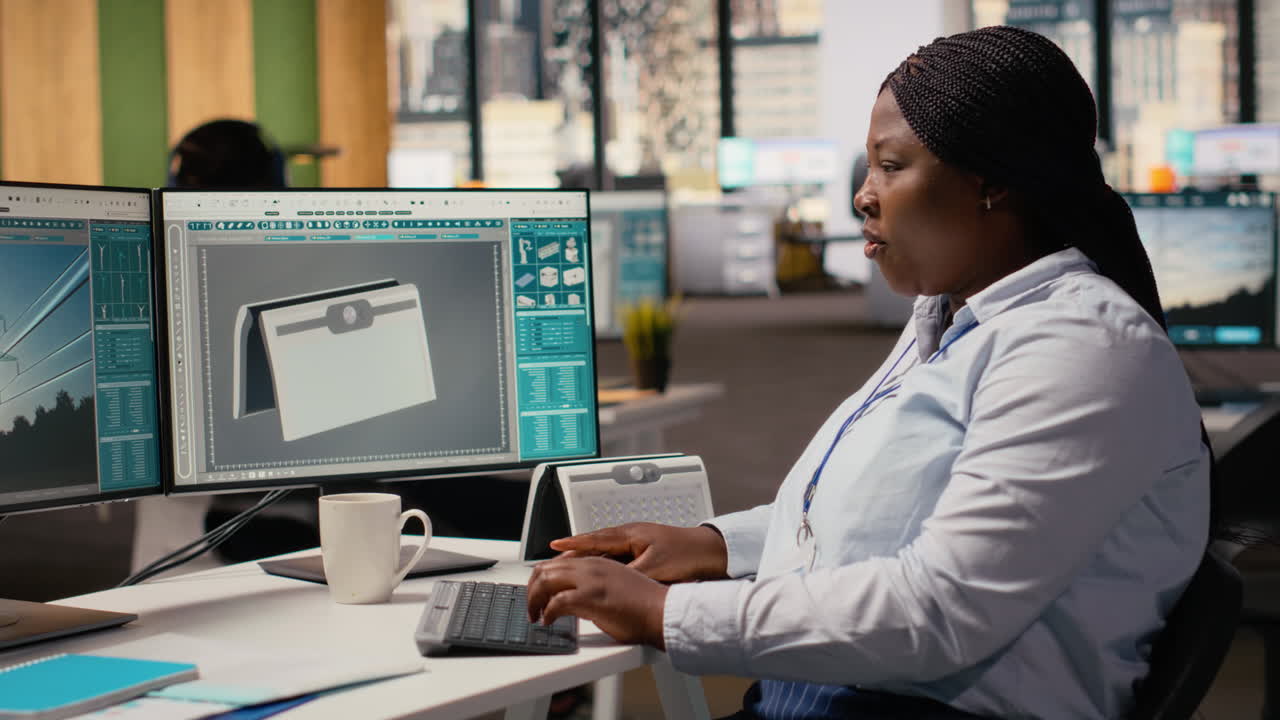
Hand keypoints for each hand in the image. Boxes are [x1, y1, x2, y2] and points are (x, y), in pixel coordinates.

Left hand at [527, 556, 667, 648]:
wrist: (661, 612)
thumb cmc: (644, 604)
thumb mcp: (615, 585)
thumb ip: (594, 586)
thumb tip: (576, 600)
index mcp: (597, 562)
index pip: (557, 562)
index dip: (542, 579)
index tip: (538, 593)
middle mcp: (591, 566)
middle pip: (545, 568)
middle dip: (532, 588)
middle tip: (532, 606)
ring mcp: (590, 579)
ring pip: (546, 580)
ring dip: (534, 599)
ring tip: (536, 615)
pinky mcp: (590, 597)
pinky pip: (556, 602)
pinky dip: (548, 612)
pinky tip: (549, 621)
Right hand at [550, 523, 728, 583]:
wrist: (713, 553)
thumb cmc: (688, 556)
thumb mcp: (655, 568)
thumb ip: (629, 573)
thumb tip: (609, 580)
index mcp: (631, 534)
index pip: (595, 539)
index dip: (573, 544)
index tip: (554, 546)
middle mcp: (632, 535)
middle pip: (596, 543)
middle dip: (574, 551)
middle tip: (553, 559)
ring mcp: (639, 543)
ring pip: (606, 551)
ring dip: (588, 558)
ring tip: (569, 567)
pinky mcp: (646, 552)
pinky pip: (617, 557)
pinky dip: (604, 563)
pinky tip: (600, 572)